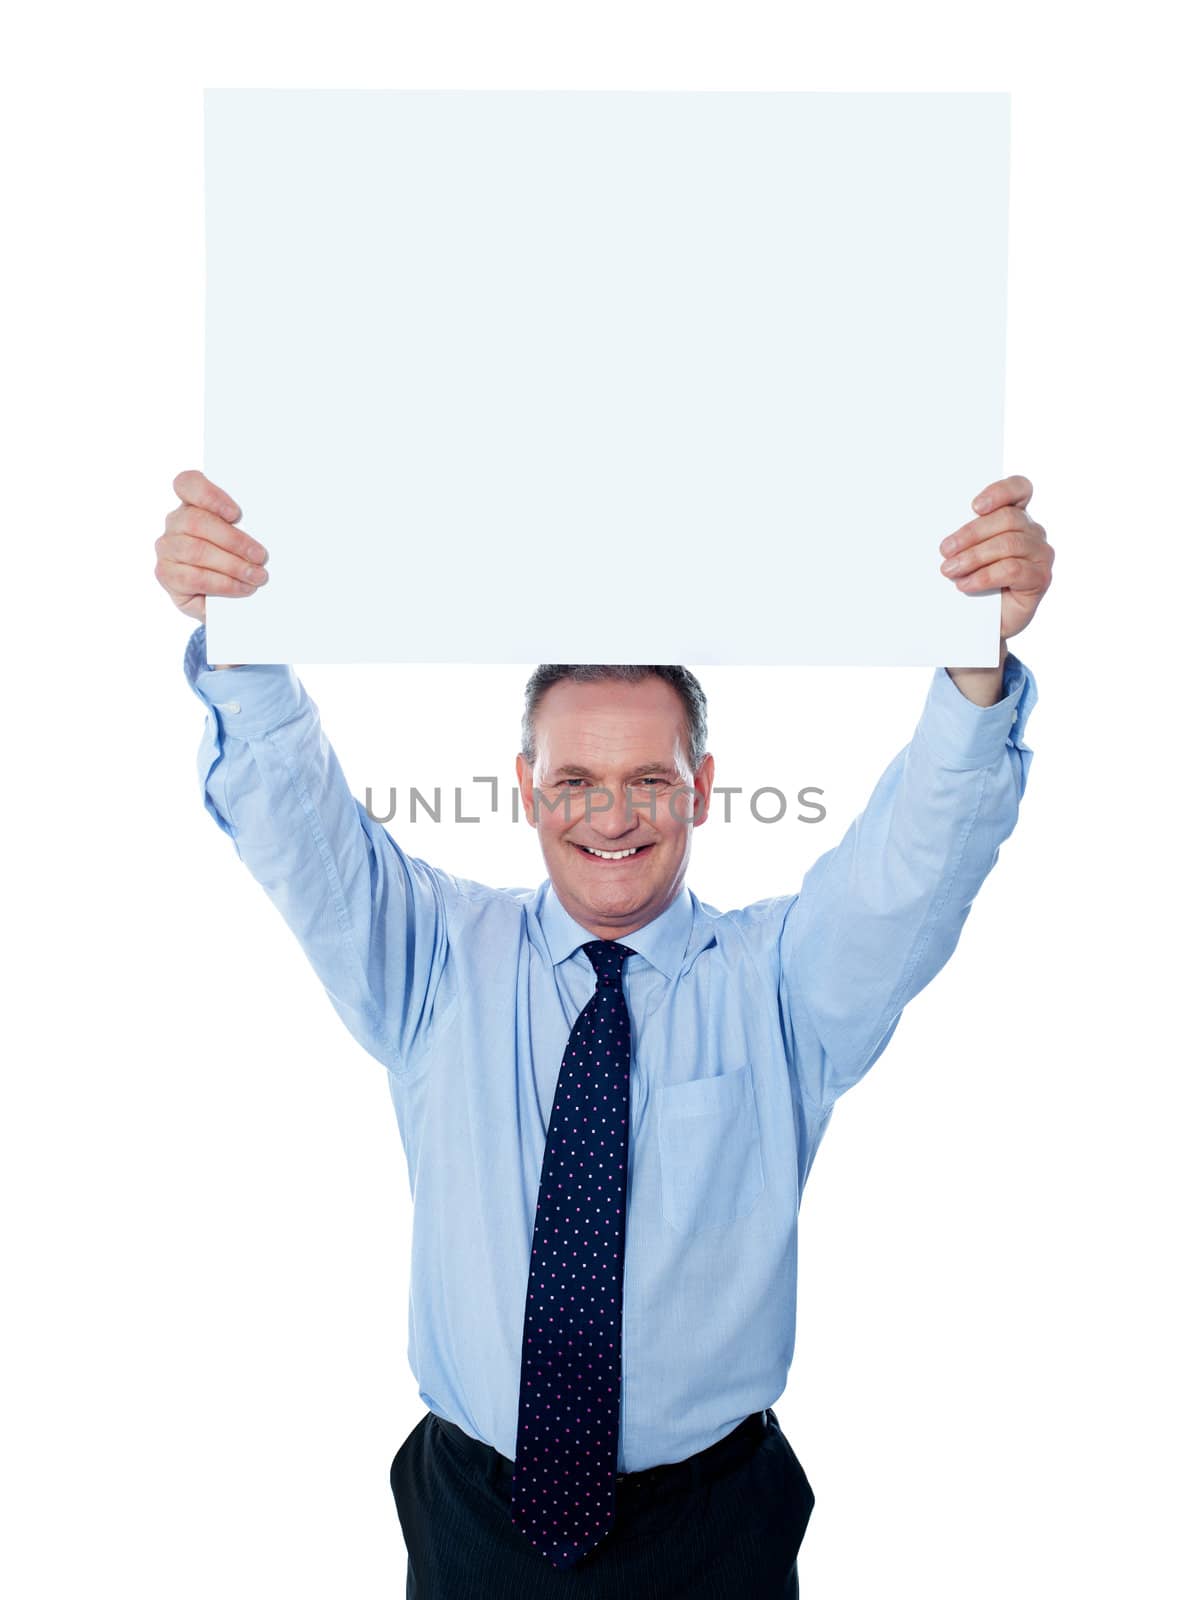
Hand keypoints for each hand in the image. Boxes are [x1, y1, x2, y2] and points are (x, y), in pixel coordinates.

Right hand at [155, 470, 268, 624]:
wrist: (222, 597)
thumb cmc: (237, 559)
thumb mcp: (244, 538)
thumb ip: (247, 526)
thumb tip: (267, 530)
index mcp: (193, 503)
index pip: (187, 483)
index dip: (210, 495)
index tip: (236, 513)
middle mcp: (176, 522)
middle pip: (196, 521)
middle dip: (234, 540)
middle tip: (260, 556)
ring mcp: (168, 548)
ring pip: (196, 551)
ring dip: (233, 565)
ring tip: (257, 576)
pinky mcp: (167, 574)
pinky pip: (195, 577)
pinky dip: (224, 584)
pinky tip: (242, 587)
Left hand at [939, 474, 1054, 642]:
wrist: (983, 623)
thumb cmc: (974, 583)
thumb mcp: (967, 554)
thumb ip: (966, 537)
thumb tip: (946, 533)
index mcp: (1017, 517)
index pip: (1020, 489)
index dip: (1000, 491)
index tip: (974, 506)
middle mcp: (1033, 532)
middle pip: (1008, 518)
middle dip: (971, 533)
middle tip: (945, 550)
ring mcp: (1040, 555)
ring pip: (1008, 544)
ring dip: (974, 556)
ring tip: (950, 570)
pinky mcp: (1040, 578)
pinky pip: (1012, 570)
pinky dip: (984, 576)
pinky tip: (965, 584)